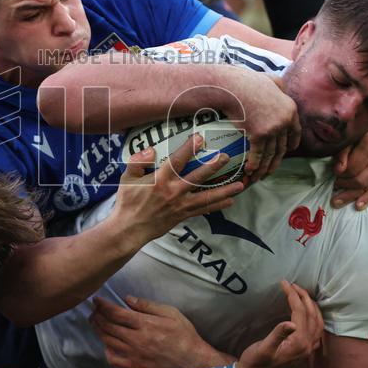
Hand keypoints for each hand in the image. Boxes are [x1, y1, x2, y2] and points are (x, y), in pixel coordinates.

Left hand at [89, 296, 227, 367]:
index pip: (116, 313)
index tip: (96, 300)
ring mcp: (134, 355)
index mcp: (145, 324)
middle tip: (93, 310)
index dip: (103, 305)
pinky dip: (107, 350)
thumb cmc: (185, 335)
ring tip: (95, 323)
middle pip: (108, 326)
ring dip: (98, 331)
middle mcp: (136, 340)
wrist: (193, 363)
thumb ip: (147, 306)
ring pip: (108, 341)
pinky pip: (114, 359)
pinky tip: (107, 344)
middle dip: (97, 316)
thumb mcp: (171, 313)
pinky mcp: (135, 367)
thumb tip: (128, 299)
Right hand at [110, 134, 244, 244]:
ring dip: (224, 190)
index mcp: (159, 180)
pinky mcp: (183, 216)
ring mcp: (180, 205)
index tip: (200, 138)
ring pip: (206, 196)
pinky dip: (216, 206)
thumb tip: (151, 150)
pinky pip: (203, 210)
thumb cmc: (127, 202)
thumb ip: (138, 161)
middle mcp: (173, 192)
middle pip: (197, 177)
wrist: (129, 229)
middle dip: (213, 167)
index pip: (177, 161)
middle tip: (226, 157)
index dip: (189, 149)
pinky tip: (229, 202)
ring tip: (240, 185)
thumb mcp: (127, 178)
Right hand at [226, 72, 300, 182]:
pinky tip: (250, 171)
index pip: (295, 132)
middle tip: (269, 171)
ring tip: (258, 176)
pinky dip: (254, 164)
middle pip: (282, 146)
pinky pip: (258, 154)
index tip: (287, 152)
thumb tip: (281, 89)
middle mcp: (285, 120)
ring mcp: (273, 128)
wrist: (234, 88)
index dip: (291, 144)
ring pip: (271, 153)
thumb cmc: (249, 82)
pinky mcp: (259, 134)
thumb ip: (280, 87)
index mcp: (291, 109)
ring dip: (264, 168)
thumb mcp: (272, 80)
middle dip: (275, 162)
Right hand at [234, 281, 323, 367]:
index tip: (284, 283)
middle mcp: (307, 346)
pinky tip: (308, 311)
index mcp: (298, 343)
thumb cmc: (255, 362)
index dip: (293, 295)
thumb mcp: (263, 348)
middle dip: (303, 296)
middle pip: (311, 314)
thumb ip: (277, 335)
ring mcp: (307, 349)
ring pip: (317, 321)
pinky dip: (314, 316)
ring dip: (311, 305)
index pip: (300, 312)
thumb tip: (290, 323)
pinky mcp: (304, 350)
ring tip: (300, 293)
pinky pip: (316, 329)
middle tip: (291, 284)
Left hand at [332, 113, 367, 209]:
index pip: (352, 168)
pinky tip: (358, 205)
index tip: (332, 176)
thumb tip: (337, 172)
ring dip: (352, 195)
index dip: (339, 175)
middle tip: (333, 188)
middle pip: (360, 179)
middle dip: (344, 186)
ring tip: (337, 201)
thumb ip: (343, 152)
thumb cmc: (362, 126)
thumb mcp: (350, 134)